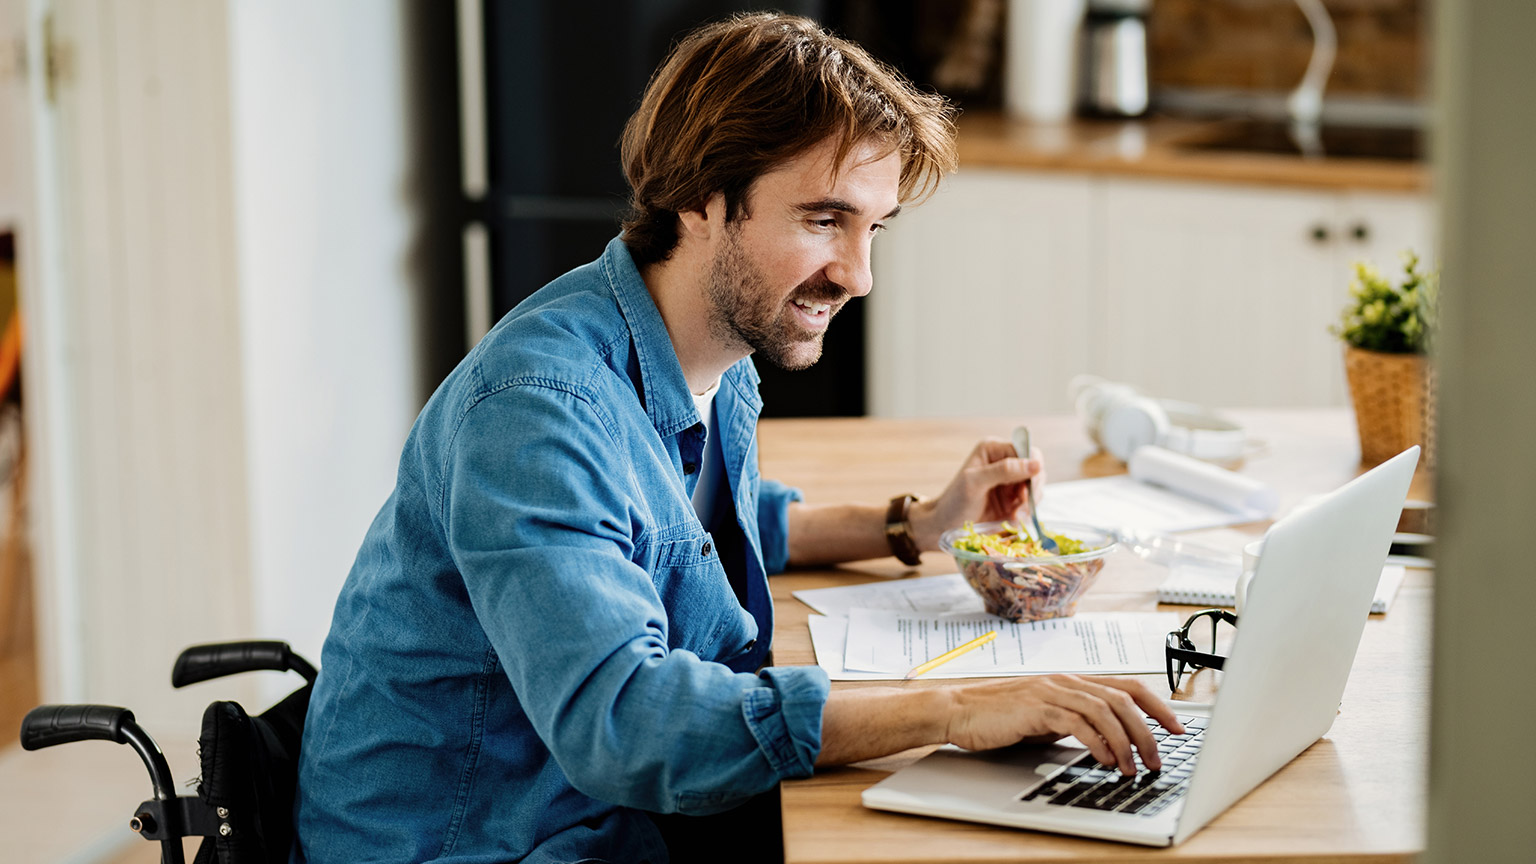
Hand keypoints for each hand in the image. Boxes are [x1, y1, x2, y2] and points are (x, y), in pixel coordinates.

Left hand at [908, 438, 1046, 550]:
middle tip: (1023, 508)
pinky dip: (1025, 513)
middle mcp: (1004, 462)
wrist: (944, 526)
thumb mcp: (975, 482)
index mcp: (993, 450)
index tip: (1029, 488)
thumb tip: (1036, 463)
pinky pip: (1030, 504)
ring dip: (1029, 504)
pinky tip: (1012, 520)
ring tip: (1015, 517)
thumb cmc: (954, 501)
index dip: (1032, 468)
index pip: (1026, 451)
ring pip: (1035, 489)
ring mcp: (1009, 482)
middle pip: (1035, 470)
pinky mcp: (1012, 500)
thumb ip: (1004, 470)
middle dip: (1032, 490)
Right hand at [945, 675, 1183, 774]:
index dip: (1157, 706)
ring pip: (1106, 710)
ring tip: (1134, 767)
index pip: (1127, 686)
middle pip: (1123, 698)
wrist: (959, 711)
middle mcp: (1066, 681)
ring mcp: (1052, 691)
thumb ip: (1074, 723)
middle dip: (1148, 730)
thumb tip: (1107, 743)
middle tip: (1159, 758)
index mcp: (1072, 682)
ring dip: (1127, 741)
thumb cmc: (999, 717)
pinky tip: (1105, 760)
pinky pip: (1077, 722)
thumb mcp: (1046, 719)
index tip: (1177, 728)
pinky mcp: (1036, 707)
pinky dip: (1097, 742)